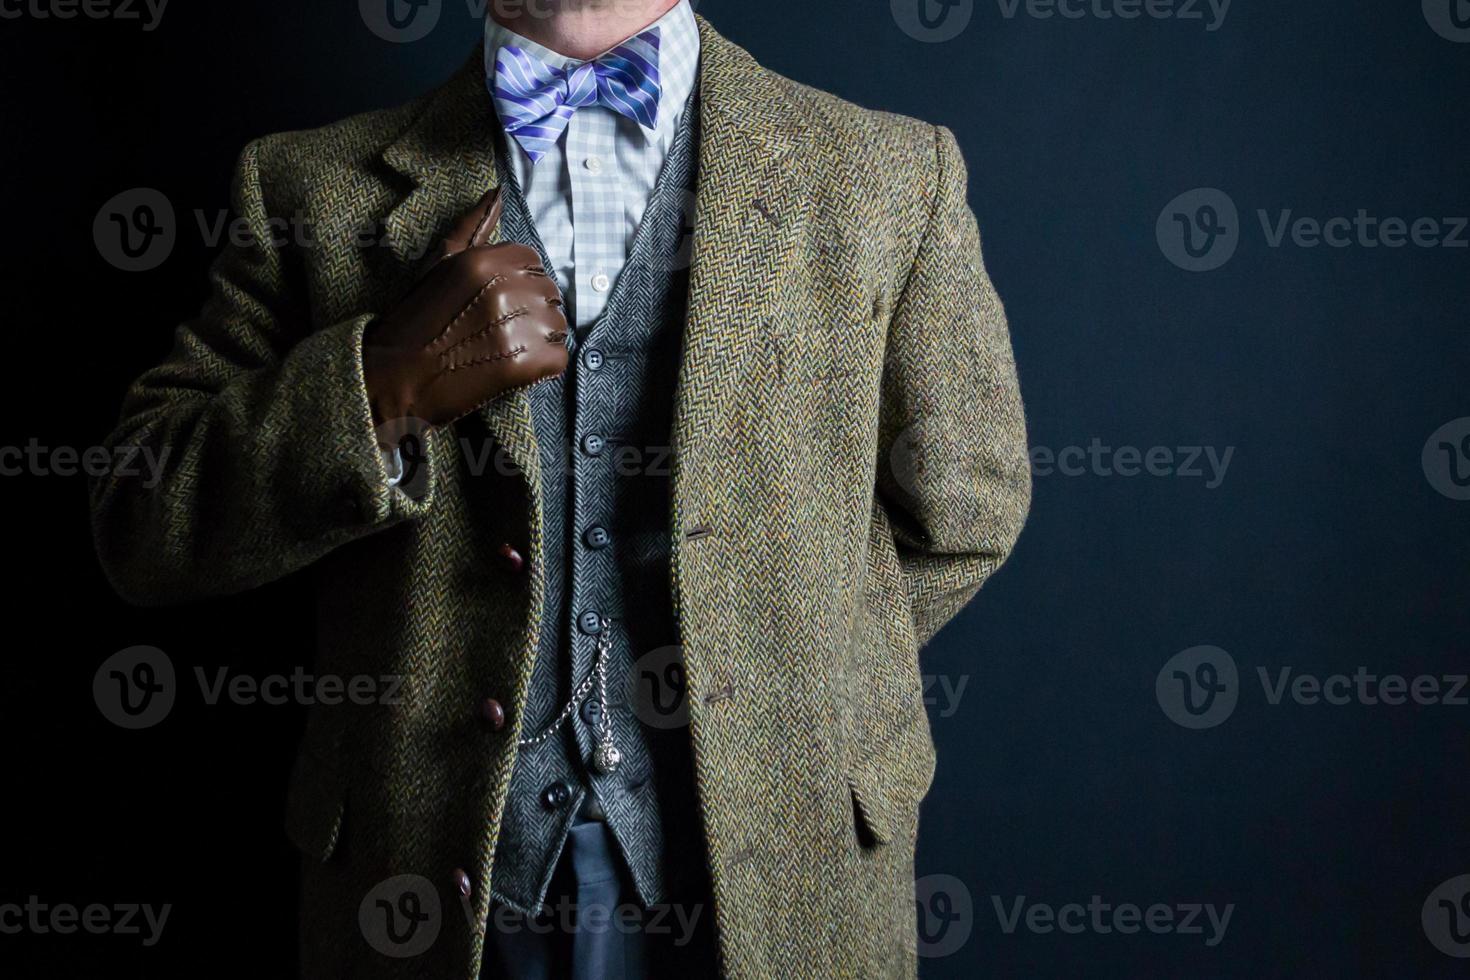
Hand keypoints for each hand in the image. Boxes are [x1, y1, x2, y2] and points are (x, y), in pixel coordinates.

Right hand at [362, 187, 567, 447]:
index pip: (532, 259)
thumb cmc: (413, 322)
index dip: (521, 280)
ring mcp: (516, 329)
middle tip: (503, 329)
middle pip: (549, 291)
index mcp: (482, 262)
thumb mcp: (436, 266)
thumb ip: (471, 228)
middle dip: (532, 309)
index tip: (502, 300)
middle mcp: (503, 290)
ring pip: (558, 324)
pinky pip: (558, 358)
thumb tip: (495, 192)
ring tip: (508, 349)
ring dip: (541, 338)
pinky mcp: (524, 365)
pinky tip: (517, 368)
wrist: (394, 378)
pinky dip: (544, 366)